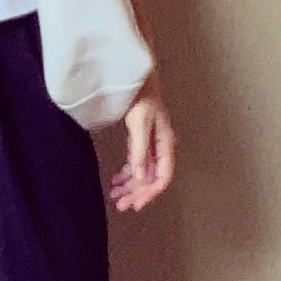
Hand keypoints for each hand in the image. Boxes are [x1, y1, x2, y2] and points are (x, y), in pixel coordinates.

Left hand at [109, 77, 176, 212]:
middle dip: (137, 193)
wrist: (132, 75)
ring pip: (142, 172)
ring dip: (130, 186)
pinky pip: (135, 163)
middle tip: (121, 205)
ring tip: (115, 196)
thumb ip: (140, 150)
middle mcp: (160, 146)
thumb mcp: (139, 123)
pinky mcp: (139, 139)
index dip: (150, 193)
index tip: (137, 204)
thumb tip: (140, 177)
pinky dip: (125, 174)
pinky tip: (115, 181)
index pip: (163, 176)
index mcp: (165, 143)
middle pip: (151, 177)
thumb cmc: (139, 95)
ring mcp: (150, 143)